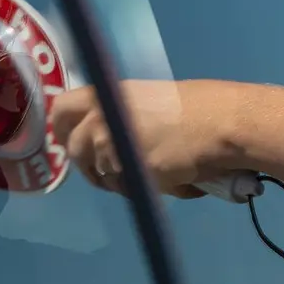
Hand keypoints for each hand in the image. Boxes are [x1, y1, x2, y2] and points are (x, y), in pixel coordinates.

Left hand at [51, 78, 242, 197]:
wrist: (222, 123)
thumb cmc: (199, 105)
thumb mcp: (150, 99)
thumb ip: (123, 114)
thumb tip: (116, 134)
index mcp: (108, 94)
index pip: (61, 110)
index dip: (62, 128)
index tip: (70, 139)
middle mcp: (101, 119)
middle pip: (74, 148)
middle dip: (88, 163)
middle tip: (109, 168)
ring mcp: (112, 148)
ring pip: (99, 173)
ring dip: (116, 178)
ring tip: (147, 174)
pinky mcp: (129, 173)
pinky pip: (124, 187)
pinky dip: (140, 189)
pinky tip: (166, 181)